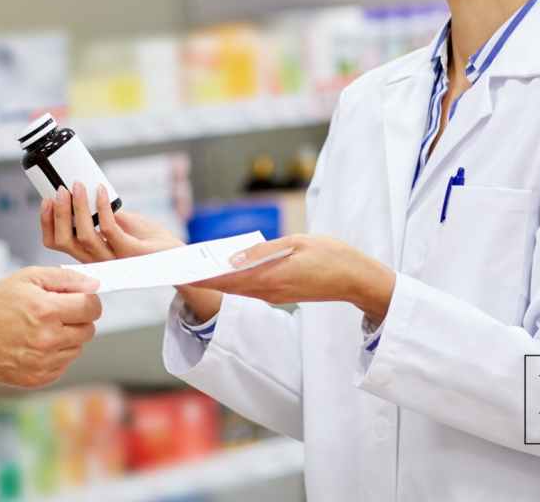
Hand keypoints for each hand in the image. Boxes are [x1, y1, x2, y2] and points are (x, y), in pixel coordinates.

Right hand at [0, 267, 101, 388]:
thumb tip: (94, 285)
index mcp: (47, 310)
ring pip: (77, 349)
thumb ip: (65, 279)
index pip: (92, 308)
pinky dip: (56, 355)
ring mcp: (42, 362)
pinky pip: (63, 366)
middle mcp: (48, 339)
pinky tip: (37, 344)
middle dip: (79, 318)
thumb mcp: (28, 277)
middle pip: (88, 330)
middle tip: (58, 312)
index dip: (89, 301)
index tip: (79, 299)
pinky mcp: (37, 379)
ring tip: (43, 328)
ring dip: (68, 338)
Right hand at [41, 182, 222, 324]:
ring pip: (84, 236)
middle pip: (65, 242)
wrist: (177, 257)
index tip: (46, 200)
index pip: (58, 244)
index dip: (47, 223)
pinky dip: (103, 207)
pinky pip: (109, 229)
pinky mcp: (130, 252)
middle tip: (59, 190)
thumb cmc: (149, 240)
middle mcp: (98, 260)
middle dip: (58, 214)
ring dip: (79, 207)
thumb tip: (89, 192)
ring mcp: (114, 258)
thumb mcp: (122, 223)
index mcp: (91, 254)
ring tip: (78, 186)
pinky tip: (102, 191)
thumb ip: (104, 214)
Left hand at [191, 234, 395, 322]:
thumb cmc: (331, 256)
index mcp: (272, 278)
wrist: (357, 278)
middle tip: (183, 268)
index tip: (184, 271)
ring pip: (240, 288)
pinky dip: (236, 280)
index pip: (229, 279)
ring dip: (220, 279)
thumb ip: (262, 251)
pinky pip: (252, 288)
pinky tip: (228, 269)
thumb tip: (232, 258)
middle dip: (206, 278)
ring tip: (198, 266)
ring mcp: (276, 295)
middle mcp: (270, 291)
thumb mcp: (296, 243)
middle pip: (230, 286)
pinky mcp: (283, 294)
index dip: (205, 276)